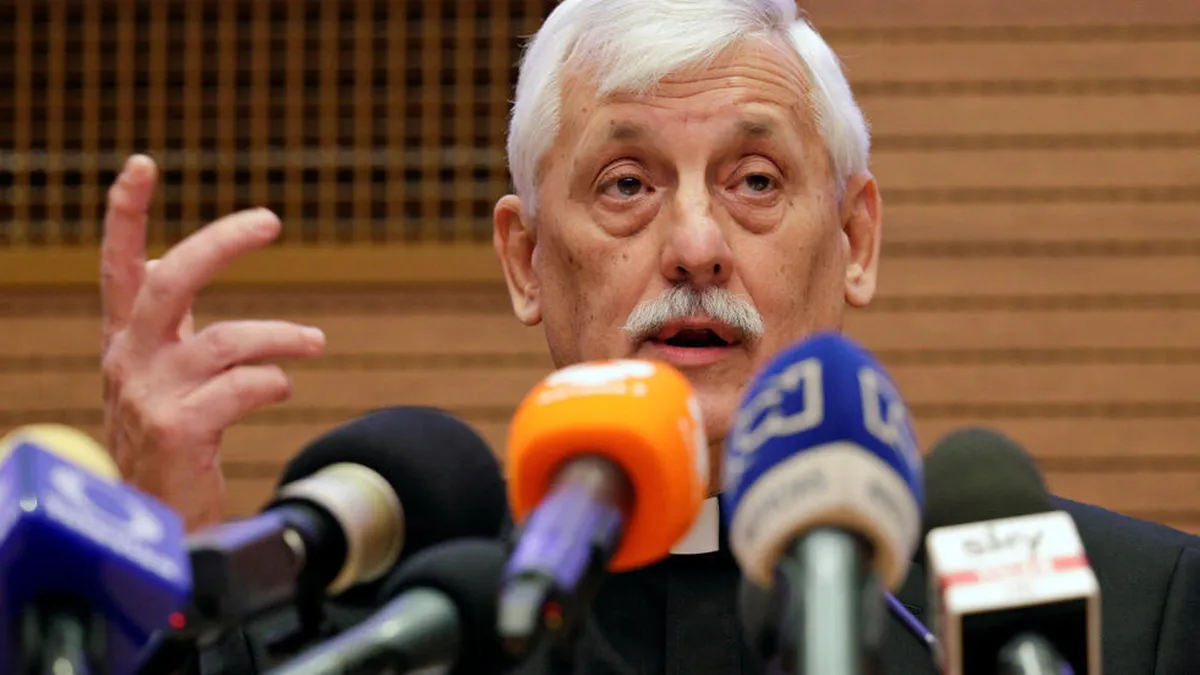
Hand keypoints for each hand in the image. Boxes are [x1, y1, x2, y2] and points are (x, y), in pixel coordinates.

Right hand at [100, 155, 325, 531]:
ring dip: (281, 336)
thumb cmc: (168, 445)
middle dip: (221, 244)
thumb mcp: (161, 379)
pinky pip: (243, 388)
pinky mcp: (176, 430)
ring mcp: (149, 397)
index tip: (141, 164)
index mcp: (126, 342)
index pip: (117, 268)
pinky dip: (274, 382)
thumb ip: (177, 331)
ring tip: (313, 341)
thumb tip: (189, 273)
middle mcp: (128, 362)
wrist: (158, 524)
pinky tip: (282, 388)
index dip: (125, 215)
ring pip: (227, 341)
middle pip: (170, 284)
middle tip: (270, 220)